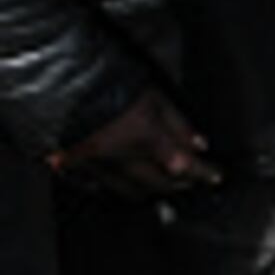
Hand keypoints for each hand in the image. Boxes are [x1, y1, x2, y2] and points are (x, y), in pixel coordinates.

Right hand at [49, 88, 219, 198]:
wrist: (58, 84)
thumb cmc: (108, 83)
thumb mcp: (154, 96)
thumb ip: (178, 123)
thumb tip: (199, 144)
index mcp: (144, 139)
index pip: (184, 166)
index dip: (203, 173)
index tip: (215, 176)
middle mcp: (121, 159)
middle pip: (158, 185)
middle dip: (180, 185)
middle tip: (193, 180)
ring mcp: (95, 166)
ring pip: (130, 191)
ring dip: (151, 189)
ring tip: (165, 183)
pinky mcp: (74, 168)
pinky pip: (101, 187)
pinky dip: (119, 187)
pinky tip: (126, 183)